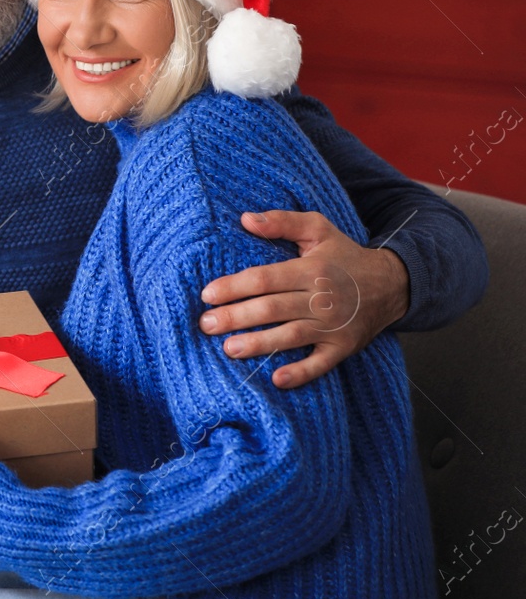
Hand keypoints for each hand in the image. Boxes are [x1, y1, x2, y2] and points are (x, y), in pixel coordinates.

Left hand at [200, 210, 410, 388]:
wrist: (393, 284)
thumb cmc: (345, 256)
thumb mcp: (319, 229)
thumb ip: (282, 221)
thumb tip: (245, 219)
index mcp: (310, 270)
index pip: (265, 278)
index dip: (234, 287)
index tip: (207, 295)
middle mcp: (321, 299)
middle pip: (272, 308)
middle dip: (236, 317)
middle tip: (206, 324)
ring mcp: (333, 326)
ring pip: (290, 336)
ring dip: (259, 344)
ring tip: (229, 349)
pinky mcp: (343, 347)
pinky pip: (321, 364)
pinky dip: (300, 373)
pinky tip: (276, 379)